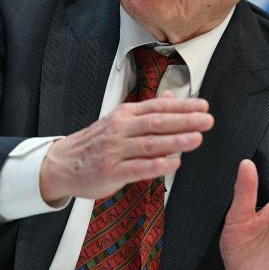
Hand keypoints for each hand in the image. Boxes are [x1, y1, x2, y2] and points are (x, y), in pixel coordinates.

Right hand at [39, 92, 213, 202]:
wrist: (61, 164)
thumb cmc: (94, 144)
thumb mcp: (119, 121)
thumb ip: (147, 112)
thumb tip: (170, 97)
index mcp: (124, 115)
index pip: (157, 107)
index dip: (182, 106)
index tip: (203, 106)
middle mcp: (120, 130)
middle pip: (156, 123)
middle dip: (184, 121)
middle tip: (207, 120)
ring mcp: (115, 151)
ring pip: (149, 144)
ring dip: (175, 141)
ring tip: (196, 139)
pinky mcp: (110, 172)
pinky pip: (137, 168)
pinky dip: (157, 165)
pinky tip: (174, 163)